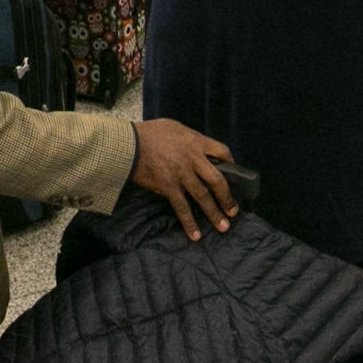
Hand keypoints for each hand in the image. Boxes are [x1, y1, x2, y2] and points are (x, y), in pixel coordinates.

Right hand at [128, 117, 237, 240]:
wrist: (128, 143)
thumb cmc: (150, 133)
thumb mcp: (176, 128)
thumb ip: (190, 140)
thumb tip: (200, 152)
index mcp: (196, 142)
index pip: (222, 152)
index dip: (231, 164)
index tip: (234, 175)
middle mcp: (193, 159)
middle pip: (217, 180)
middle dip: (227, 197)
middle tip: (233, 210)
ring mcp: (181, 174)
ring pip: (203, 196)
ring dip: (214, 213)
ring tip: (223, 226)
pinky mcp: (168, 187)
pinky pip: (182, 207)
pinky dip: (189, 222)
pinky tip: (195, 235)